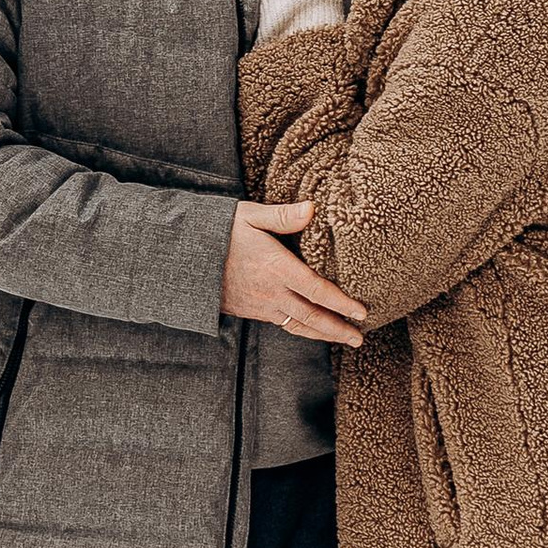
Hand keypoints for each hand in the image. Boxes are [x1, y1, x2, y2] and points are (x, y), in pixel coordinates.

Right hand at [222, 201, 367, 343]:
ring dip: (323, 334)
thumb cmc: (219, 231)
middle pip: (311, 316)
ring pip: (298, 325)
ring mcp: (260, 305)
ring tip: (343, 339)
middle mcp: (271, 291)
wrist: (185, 257)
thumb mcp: (249, 216)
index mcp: (276, 267)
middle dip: (338, 329)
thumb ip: (282, 216)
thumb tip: (312, 208)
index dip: (341, 304)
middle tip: (359, 339)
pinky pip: (282, 323)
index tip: (362, 312)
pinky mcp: (251, 310)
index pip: (316, 290)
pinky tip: (312, 329)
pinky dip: (302, 329)